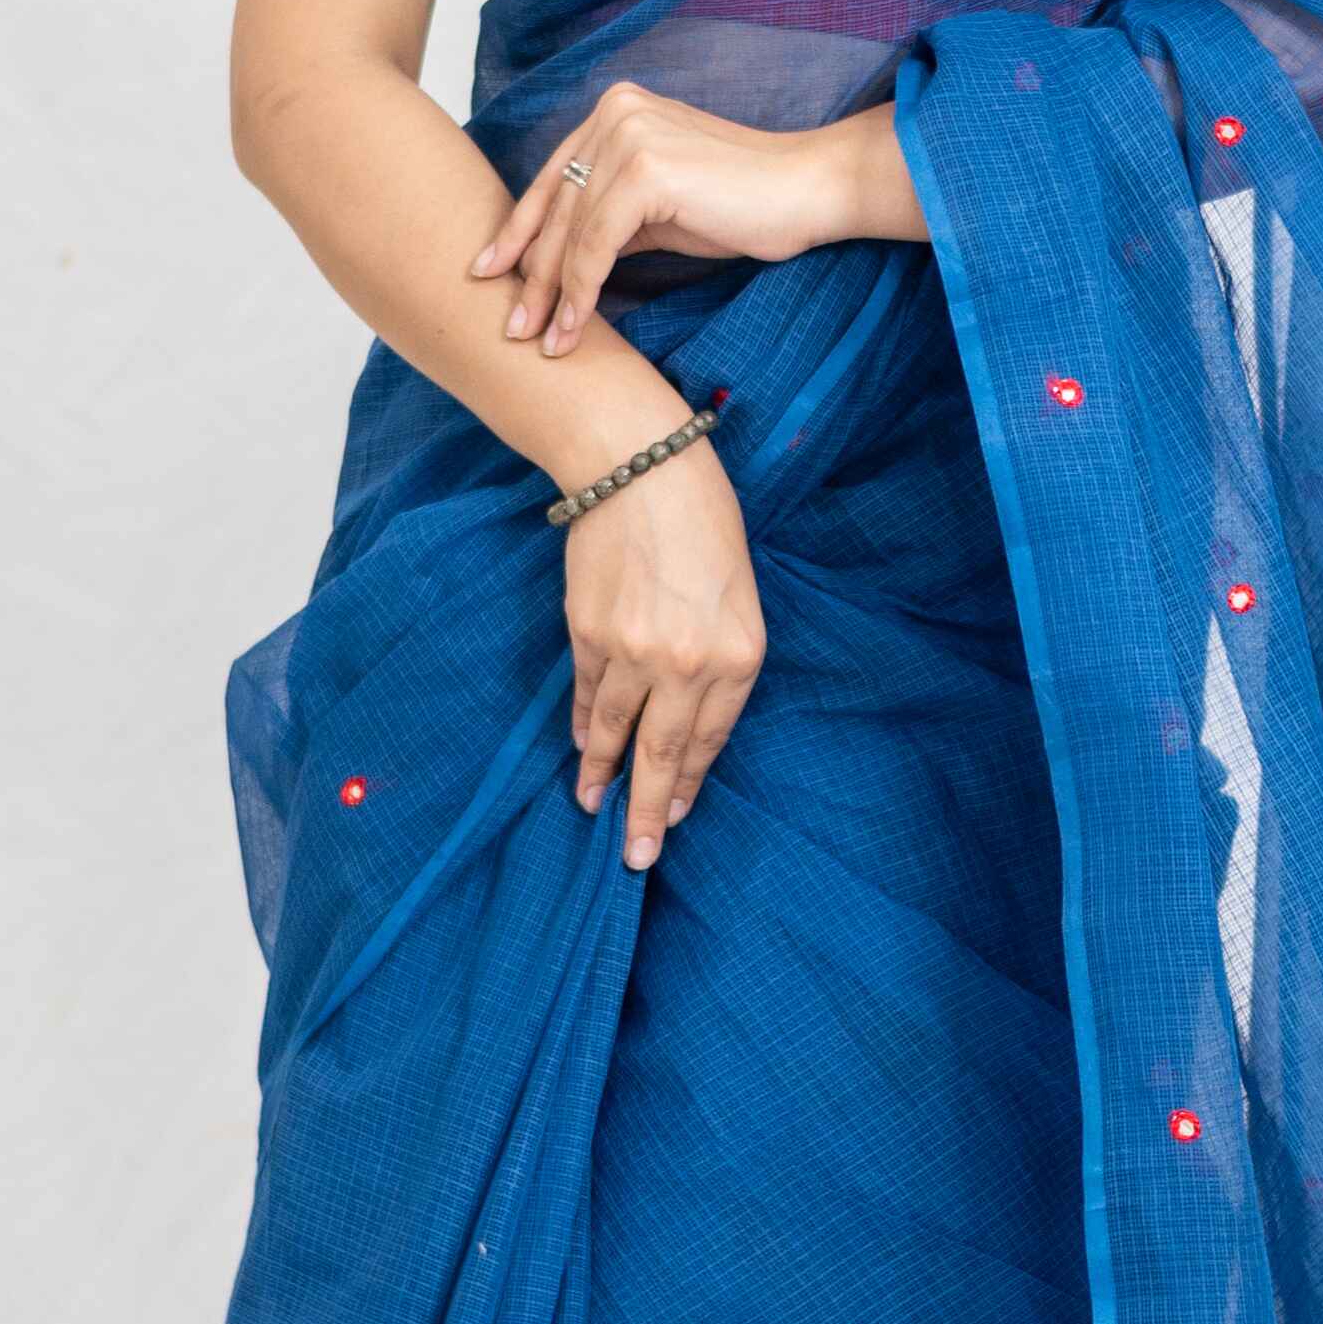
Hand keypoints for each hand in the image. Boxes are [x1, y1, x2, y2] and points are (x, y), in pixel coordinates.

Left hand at [469, 87, 860, 352]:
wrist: (809, 189)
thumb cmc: (744, 201)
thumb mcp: (661, 201)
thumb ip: (611, 210)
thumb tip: (561, 257)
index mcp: (615, 109)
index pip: (553, 178)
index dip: (519, 230)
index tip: (490, 271)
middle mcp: (614, 112)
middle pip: (555, 206)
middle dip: (530, 272)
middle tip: (511, 326)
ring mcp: (628, 135)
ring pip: (571, 231)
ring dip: (552, 294)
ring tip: (542, 341)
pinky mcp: (645, 170)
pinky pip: (596, 245)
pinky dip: (581, 292)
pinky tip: (573, 328)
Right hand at [561, 434, 765, 869]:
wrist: (640, 467)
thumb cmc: (702, 522)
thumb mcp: (738, 594)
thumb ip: (718, 659)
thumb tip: (684, 717)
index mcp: (739, 655)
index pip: (710, 739)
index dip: (687, 783)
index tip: (673, 815)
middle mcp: (688, 665)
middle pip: (662, 754)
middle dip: (647, 811)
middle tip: (635, 856)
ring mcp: (633, 654)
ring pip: (614, 732)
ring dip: (604, 776)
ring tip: (594, 809)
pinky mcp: (588, 636)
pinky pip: (586, 696)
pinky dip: (583, 728)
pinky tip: (583, 751)